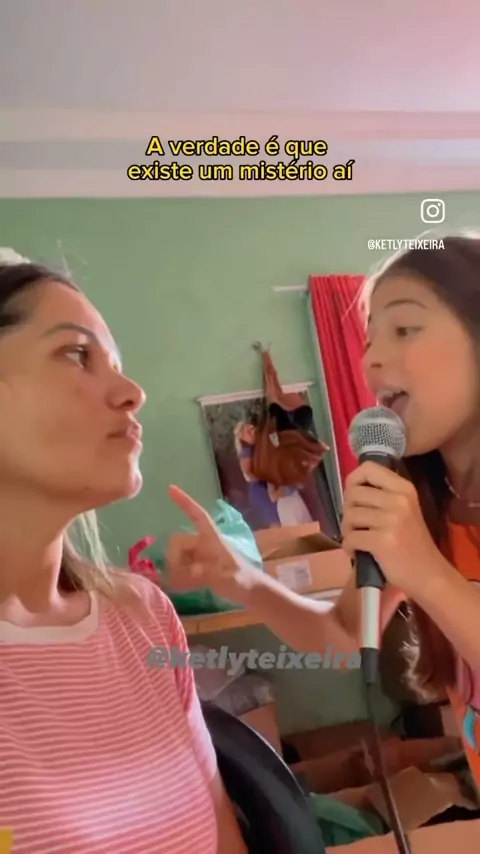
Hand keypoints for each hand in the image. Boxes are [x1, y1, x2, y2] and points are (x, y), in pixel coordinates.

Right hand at [166, 486, 258, 603]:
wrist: (254, 593)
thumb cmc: (244, 581)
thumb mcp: (229, 578)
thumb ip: (211, 574)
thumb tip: (193, 570)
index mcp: (213, 540)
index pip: (198, 516)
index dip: (185, 502)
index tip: (171, 489)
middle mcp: (205, 544)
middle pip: (180, 543)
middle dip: (174, 558)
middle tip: (177, 577)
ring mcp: (202, 556)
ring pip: (179, 557)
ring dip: (176, 570)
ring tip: (178, 585)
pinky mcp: (201, 568)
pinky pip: (182, 569)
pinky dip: (178, 577)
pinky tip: (178, 588)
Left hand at [341, 462, 447, 597]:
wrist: (427, 573)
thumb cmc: (412, 541)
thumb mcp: (404, 509)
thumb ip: (382, 495)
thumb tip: (351, 489)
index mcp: (404, 488)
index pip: (368, 468)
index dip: (353, 480)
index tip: (353, 497)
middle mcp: (398, 500)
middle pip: (353, 494)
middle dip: (347, 511)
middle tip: (355, 525)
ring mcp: (391, 520)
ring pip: (349, 516)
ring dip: (347, 530)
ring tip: (357, 539)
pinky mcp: (382, 541)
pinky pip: (350, 537)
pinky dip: (348, 547)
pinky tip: (357, 552)